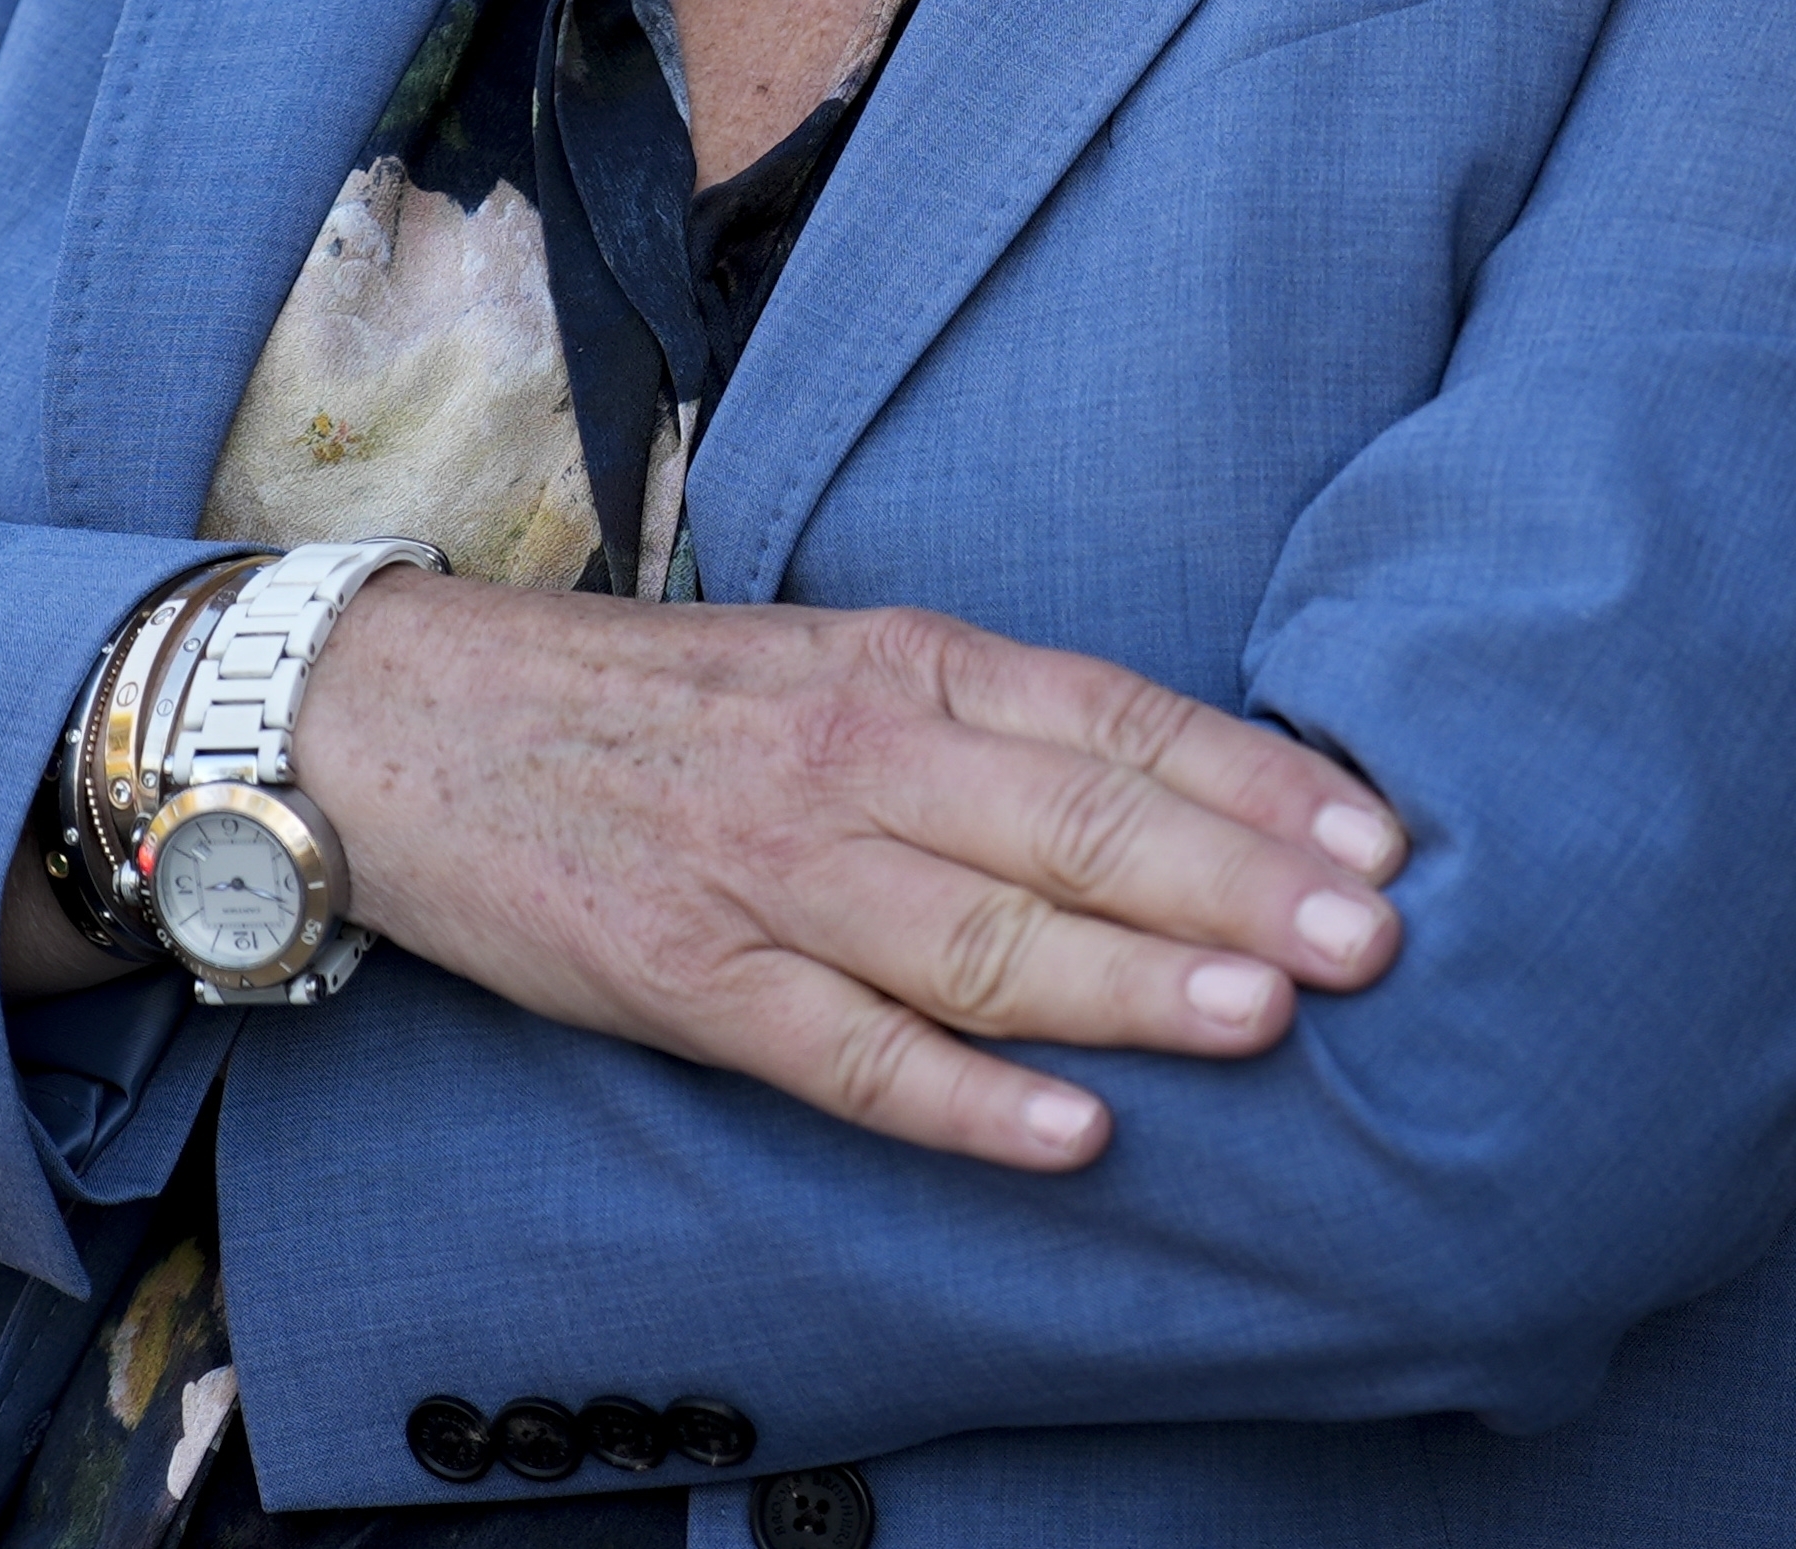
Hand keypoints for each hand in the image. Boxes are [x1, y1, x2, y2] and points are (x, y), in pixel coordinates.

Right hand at [295, 573, 1410, 1174]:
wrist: (413, 722)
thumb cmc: (664, 702)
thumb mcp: (842, 661)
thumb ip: (995, 719)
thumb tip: (1186, 784)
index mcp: (910, 665)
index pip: (1119, 719)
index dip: (1258, 780)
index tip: (1383, 833)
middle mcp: (861, 759)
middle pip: (1082, 823)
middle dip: (1242, 881)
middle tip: (1376, 934)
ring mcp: (778, 876)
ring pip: (988, 936)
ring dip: (1136, 980)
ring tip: (1265, 1014)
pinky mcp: (696, 983)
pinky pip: (852, 1056)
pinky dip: (967, 1101)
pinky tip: (1072, 1134)